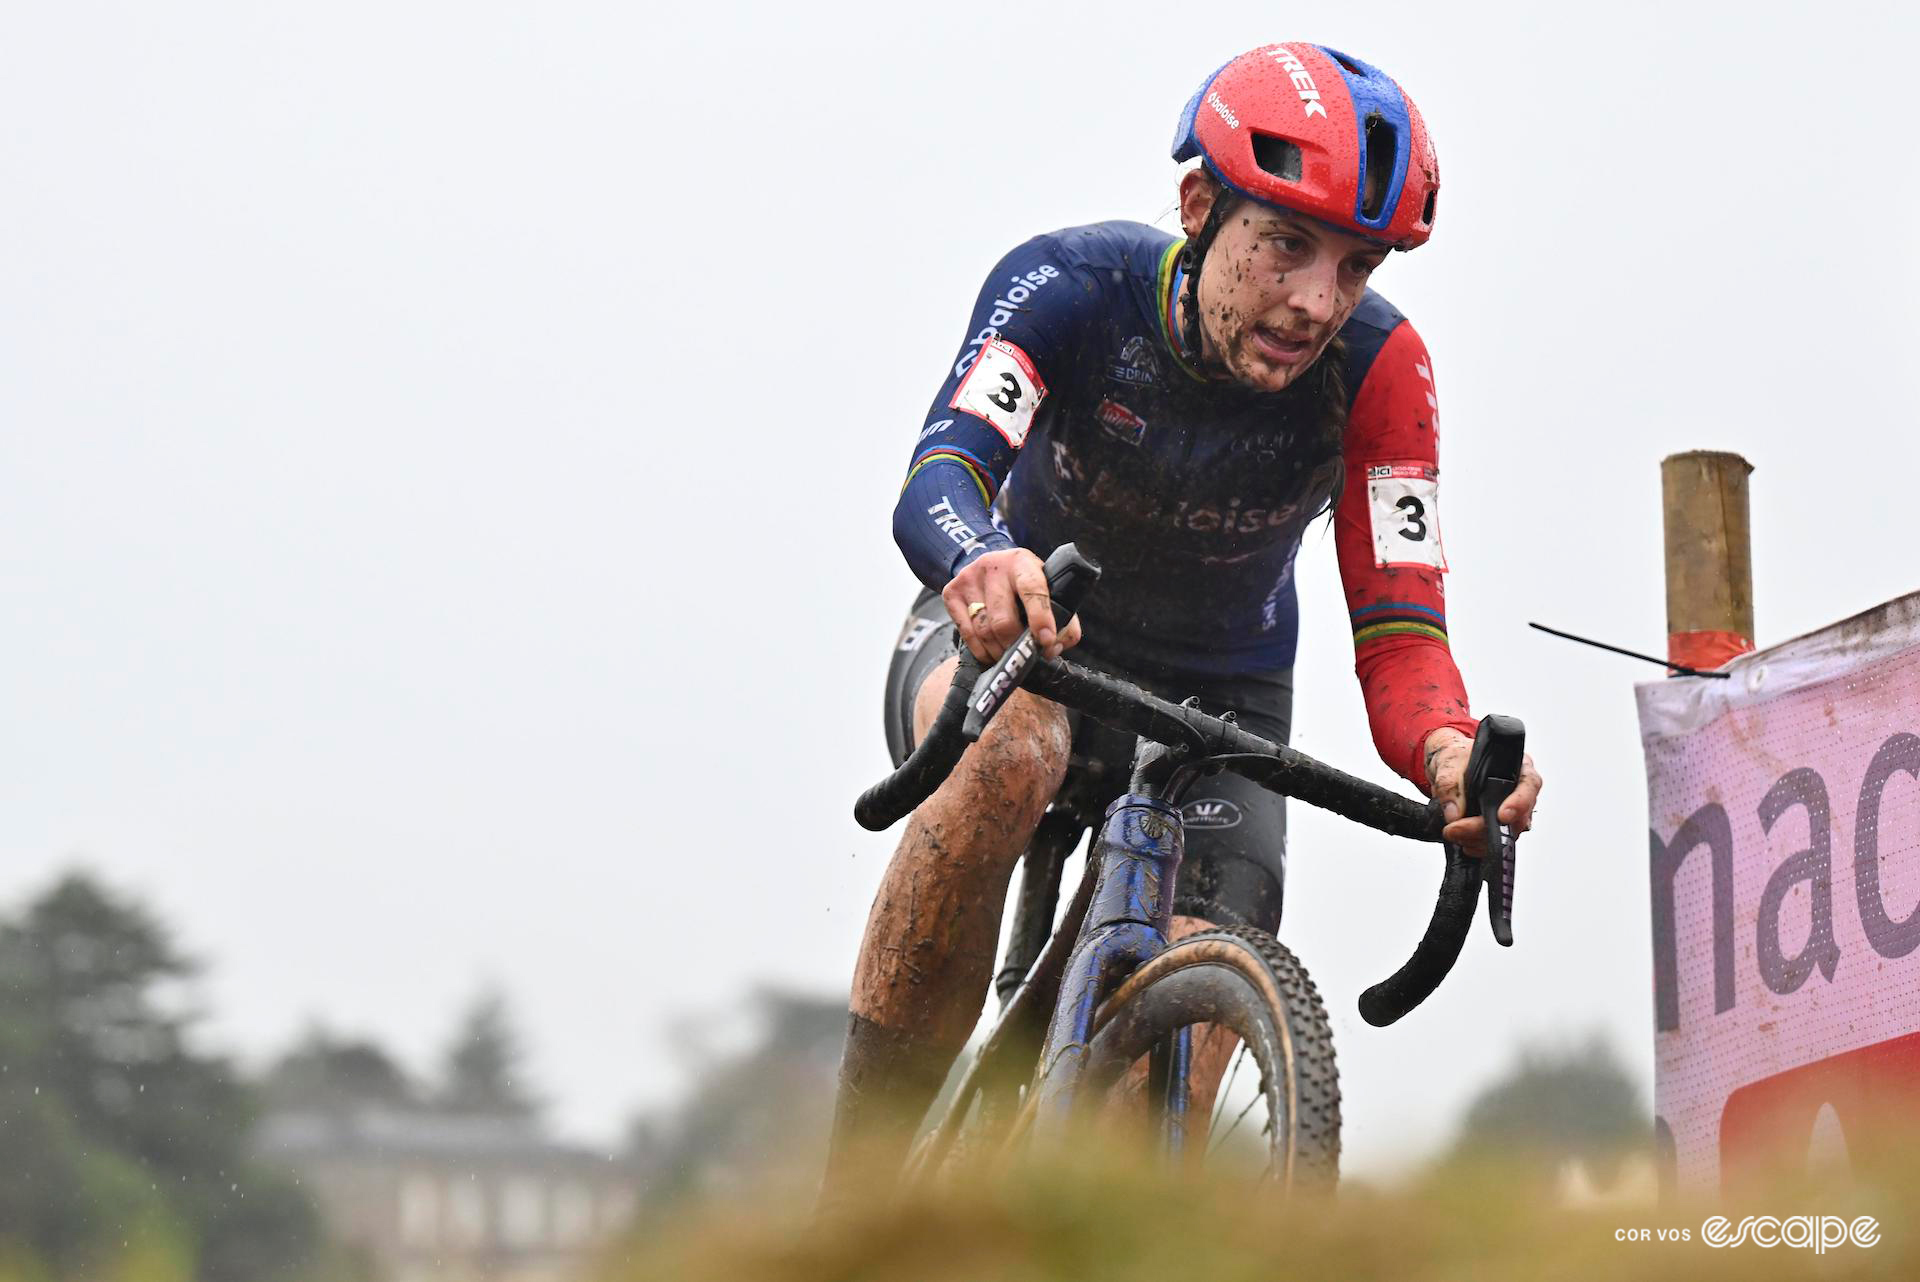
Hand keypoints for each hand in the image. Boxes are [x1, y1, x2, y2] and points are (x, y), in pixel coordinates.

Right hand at [942, 548, 1084, 662]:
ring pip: (983, 630)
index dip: (1040, 618)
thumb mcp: (1048, 588)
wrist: (990, 564)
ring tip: (1008, 655)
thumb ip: (1062, 617)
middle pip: (1003, 619)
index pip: (1032, 589)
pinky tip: (991, 653)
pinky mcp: (951, 592)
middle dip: (1015, 645)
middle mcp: (993, 566)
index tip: (1046, 641)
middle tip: (1024, 655)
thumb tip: (1053, 647)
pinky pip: (966, 633)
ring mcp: (969, 579)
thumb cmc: (1025, 583)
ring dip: (998, 651)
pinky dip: (981, 650)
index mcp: (1022, 562)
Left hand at [1423, 727, 1542, 854]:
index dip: (1519, 803)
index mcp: (1516, 766)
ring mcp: (1512, 811)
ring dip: (1480, 840)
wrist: (1448, 768)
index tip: (1502, 816)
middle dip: (1487, 828)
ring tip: (1455, 833)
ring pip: (1508, 834)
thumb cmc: (1456, 758)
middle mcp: (1519, 790)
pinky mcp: (1500, 826)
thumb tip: (1454, 813)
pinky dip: (1478, 845)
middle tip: (1457, 828)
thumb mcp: (1448, 762)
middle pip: (1518, 817)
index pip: (1529, 785)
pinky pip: (1497, 842)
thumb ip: (1449, 785)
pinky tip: (1463, 840)